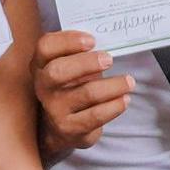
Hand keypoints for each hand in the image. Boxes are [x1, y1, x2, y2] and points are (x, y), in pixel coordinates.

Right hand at [31, 29, 129, 153]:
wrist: (63, 126)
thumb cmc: (72, 86)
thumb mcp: (71, 66)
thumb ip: (81, 53)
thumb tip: (110, 44)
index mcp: (41, 64)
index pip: (45, 47)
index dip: (68, 41)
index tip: (92, 40)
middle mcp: (43, 87)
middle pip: (58, 71)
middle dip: (87, 63)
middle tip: (109, 60)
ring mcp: (54, 109)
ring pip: (85, 94)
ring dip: (112, 86)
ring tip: (129, 82)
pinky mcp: (69, 128)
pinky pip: (96, 115)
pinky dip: (114, 106)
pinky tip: (125, 99)